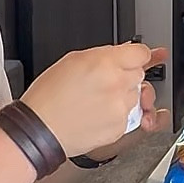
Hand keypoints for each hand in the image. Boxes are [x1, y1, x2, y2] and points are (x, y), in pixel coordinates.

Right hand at [22, 42, 165, 156]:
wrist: (40, 130)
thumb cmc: (49, 97)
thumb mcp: (72, 61)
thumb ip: (103, 55)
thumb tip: (123, 52)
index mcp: (105, 64)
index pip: (141, 53)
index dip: (138, 54)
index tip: (143, 56)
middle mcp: (117, 85)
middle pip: (140, 74)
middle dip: (127, 75)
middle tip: (106, 81)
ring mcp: (121, 108)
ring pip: (136, 95)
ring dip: (124, 95)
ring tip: (98, 100)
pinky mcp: (120, 128)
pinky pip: (129, 115)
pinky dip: (119, 114)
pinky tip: (98, 113)